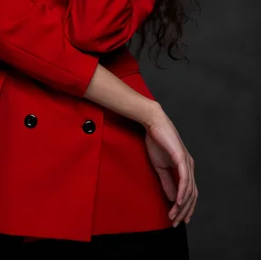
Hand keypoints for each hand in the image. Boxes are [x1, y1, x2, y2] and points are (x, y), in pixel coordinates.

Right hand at [144, 108, 197, 227]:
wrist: (153, 123)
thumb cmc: (157, 141)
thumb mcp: (160, 166)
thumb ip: (167, 182)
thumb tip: (173, 199)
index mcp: (185, 167)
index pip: (189, 192)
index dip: (186, 207)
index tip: (179, 219)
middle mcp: (189, 166)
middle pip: (192, 194)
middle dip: (185, 211)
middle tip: (176, 223)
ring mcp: (187, 162)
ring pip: (189, 190)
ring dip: (182, 205)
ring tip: (174, 216)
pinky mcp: (182, 158)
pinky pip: (185, 179)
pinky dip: (182, 192)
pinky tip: (178, 202)